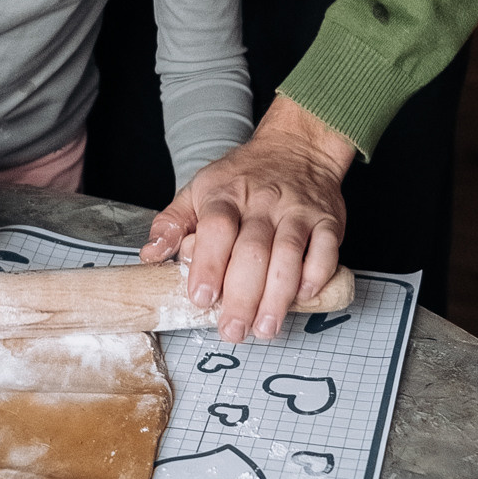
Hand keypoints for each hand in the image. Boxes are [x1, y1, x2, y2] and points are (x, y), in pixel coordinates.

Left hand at [140, 97, 354, 342]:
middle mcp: (262, 202)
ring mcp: (297, 211)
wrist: (296, 148)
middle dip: (242, 297)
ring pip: (289, 255)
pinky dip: (315, 276)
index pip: (216, 228)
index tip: (202, 298)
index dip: (209, 265)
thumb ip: (172, 223)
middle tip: (232, 330)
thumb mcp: (199, 189)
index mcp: (225, 195)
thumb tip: (150, 255)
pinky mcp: (327, 221)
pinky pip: (325, 250)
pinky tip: (302, 297)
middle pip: (253, 251)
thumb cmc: (243, 177)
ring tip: (264, 328)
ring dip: (277, 297)